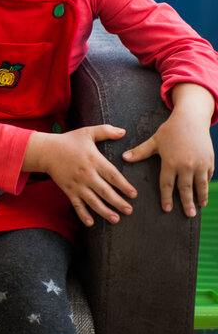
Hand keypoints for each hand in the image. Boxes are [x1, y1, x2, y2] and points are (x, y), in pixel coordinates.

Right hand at [25, 125, 137, 226]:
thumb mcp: (87, 132)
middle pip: (105, 191)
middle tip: (129, 210)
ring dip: (104, 211)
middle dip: (118, 202)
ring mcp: (76, 184)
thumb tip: (123, 132)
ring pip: (93, 200)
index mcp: (94, 160)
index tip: (133, 194)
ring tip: (116, 219)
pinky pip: (76, 204)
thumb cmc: (68, 141)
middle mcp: (86, 174)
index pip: (112, 175)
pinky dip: (83, 214)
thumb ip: (106, 131)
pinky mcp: (68, 190)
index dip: (124, 185)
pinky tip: (91, 222)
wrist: (46, 151)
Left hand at [123, 83, 214, 216]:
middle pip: (186, 188)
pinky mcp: (209, 161)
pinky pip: (208, 176)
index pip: (167, 184)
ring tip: (199, 207)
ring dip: (200, 197)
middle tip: (188, 215)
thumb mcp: (154, 140)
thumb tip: (124, 157)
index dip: (166, 198)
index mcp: (170, 162)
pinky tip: (205, 193)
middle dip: (187, 203)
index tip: (167, 209)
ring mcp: (200, 163)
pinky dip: (206, 185)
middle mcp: (186, 165)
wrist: (191, 119)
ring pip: (200, 185)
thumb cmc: (170, 130)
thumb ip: (140, 152)